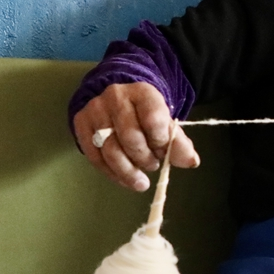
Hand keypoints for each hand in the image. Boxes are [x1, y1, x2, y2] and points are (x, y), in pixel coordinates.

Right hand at [73, 82, 199, 190]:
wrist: (118, 100)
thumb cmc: (146, 114)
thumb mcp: (166, 122)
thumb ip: (178, 142)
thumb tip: (191, 162)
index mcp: (142, 92)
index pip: (154, 120)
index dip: (161, 142)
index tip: (164, 151)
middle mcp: (116, 97)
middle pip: (130, 138)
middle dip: (144, 159)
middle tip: (153, 165)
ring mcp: (96, 110)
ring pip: (110, 150)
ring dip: (128, 172)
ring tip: (141, 180)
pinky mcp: (81, 124)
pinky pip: (95, 157)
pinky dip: (112, 174)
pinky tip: (124, 179)